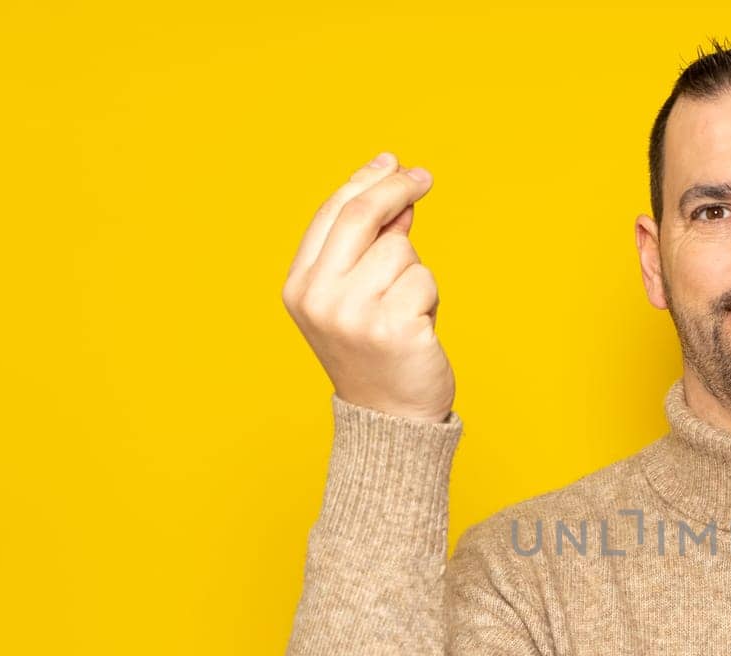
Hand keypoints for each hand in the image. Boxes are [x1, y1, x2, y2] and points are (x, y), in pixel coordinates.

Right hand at [282, 152, 454, 423]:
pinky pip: (425, 280)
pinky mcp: (393, 326)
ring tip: (405, 312)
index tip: (394, 162)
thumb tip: (399, 198)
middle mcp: (319, 297)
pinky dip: (429, 299)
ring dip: (415, 274)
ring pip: (402, 250)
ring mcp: (354, 312)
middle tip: (424, 177)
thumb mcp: (357, 296)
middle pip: (362, 215)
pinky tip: (418, 328)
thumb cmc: (377, 353)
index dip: (366, 181)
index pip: (332, 213)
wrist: (389, 418)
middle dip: (397, 188)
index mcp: (300, 286)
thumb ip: (369, 248)